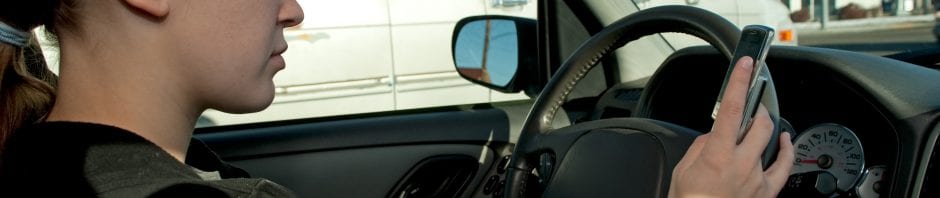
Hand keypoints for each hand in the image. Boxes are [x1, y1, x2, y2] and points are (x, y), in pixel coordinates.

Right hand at [667, 57, 794, 197]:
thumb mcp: (684, 170)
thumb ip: (702, 147)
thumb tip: (714, 136)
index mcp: (718, 156)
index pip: (731, 110)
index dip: (739, 83)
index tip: (745, 65)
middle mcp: (742, 165)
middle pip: (760, 123)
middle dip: (755, 109)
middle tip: (748, 103)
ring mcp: (758, 179)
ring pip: (770, 142)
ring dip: (764, 128)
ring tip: (757, 123)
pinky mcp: (766, 192)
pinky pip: (783, 167)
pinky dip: (785, 151)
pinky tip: (784, 141)